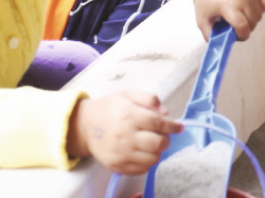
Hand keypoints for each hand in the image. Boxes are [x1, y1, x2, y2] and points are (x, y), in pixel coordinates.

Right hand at [67, 91, 182, 173]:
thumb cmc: (109, 108)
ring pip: (152, 158)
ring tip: (151, 143)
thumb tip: (165, 113)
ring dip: (157, 151)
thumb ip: (149, 99)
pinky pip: (142, 169)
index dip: (172, 126)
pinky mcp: (117, 166)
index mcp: (129, 115)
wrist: (85, 126)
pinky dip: (147, 162)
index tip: (179, 127)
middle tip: (163, 135)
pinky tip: (142, 152)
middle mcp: (125, 136)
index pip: (158, 123)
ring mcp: (121, 153)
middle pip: (158, 143)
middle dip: (166, 139)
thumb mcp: (127, 95)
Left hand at [192, 0, 264, 41]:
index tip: (236, 34)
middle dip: (245, 27)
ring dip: (252, 18)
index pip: (243, 27)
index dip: (241, 36)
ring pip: (260, 15)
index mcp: (227, 5)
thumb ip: (210, 35)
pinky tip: (249, 6)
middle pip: (253, 23)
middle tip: (236, 23)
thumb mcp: (202, 19)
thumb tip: (220, 45)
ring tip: (242, 13)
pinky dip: (260, 8)